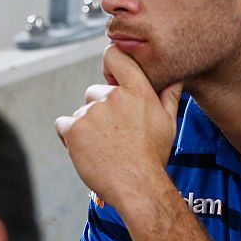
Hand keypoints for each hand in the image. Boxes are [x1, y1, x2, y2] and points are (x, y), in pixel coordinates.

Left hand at [55, 45, 182, 208]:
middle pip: (95, 91)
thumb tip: (176, 79)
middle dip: (100, 109)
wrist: (137, 185)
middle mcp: (112, 96)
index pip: (115, 56)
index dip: (110, 62)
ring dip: (88, 126)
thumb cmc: (153, 156)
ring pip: (81, 112)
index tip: (110, 76)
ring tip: (104, 147)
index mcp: (137, 90)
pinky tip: (87, 150)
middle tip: (114, 133)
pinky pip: (64, 125)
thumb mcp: (169, 122)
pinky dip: (70, 136)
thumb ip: (169, 96)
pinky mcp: (74, 128)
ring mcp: (91, 112)